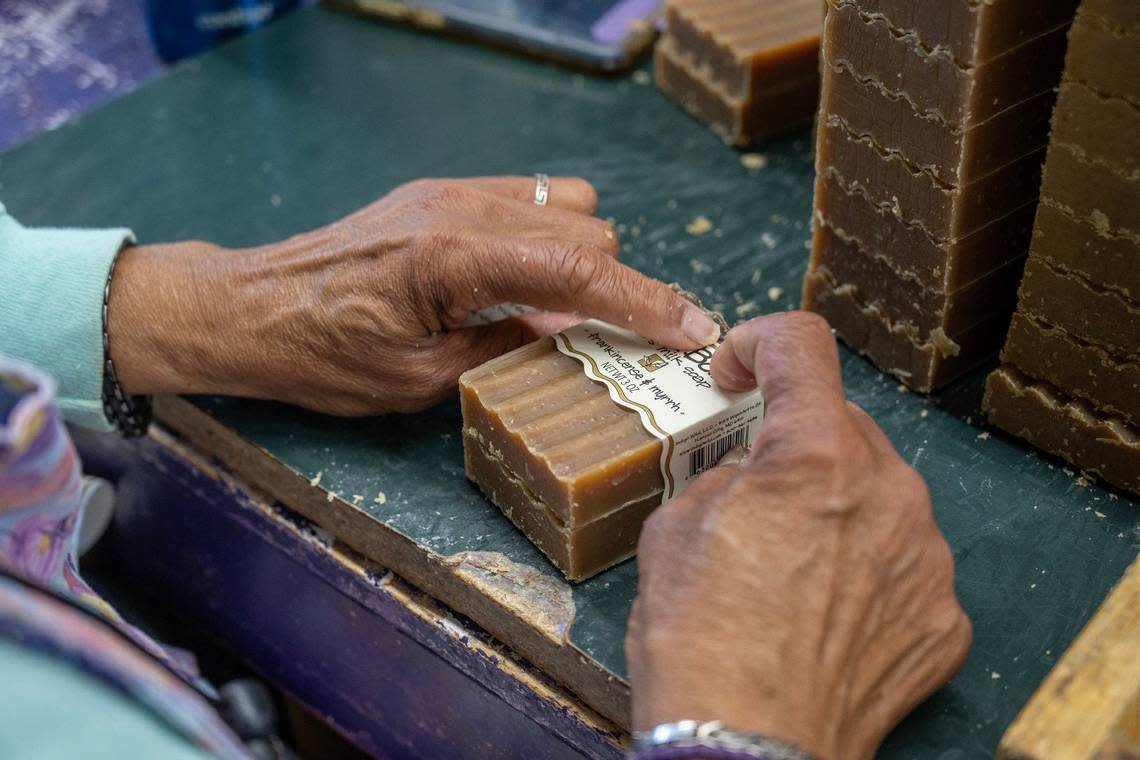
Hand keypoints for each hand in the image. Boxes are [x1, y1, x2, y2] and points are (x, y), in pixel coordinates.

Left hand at [106, 176, 720, 414]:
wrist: (252, 309)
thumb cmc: (325, 357)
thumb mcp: (420, 379)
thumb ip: (506, 347)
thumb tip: (572, 329)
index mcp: (456, 259)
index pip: (582, 270)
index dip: (646, 302)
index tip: (693, 328)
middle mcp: (463, 208)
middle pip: (587, 228)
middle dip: (613, 284)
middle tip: (615, 340)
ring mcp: (453, 191)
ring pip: (567, 204)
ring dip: (584, 256)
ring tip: (565, 310)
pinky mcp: (442, 191)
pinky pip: (530, 196)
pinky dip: (550, 234)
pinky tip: (530, 277)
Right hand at [626, 312, 970, 759]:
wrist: (745, 746)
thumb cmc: (698, 642)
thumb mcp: (674, 529)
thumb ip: (726, 474)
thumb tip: (753, 470)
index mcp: (815, 456)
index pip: (804, 346)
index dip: (763, 343)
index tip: (740, 370)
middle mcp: (890, 493)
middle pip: (846, 426)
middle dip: (798, 441)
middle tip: (754, 487)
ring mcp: (927, 558)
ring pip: (882, 493)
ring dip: (838, 505)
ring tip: (790, 563)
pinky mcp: (943, 616)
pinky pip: (905, 562)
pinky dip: (869, 568)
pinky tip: (826, 610)